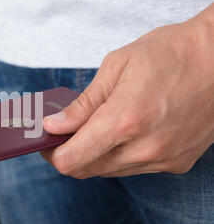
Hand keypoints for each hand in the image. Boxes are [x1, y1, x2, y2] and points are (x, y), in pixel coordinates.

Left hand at [41, 4, 213, 177]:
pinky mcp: (176, 163)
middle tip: (66, 129)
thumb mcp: (116, 67)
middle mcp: (144, 148)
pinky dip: (119, 154)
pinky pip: (133, 168)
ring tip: (96, 125)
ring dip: (94, 153)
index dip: (51, 152)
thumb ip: (82, 104)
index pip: (70, 160)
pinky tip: (125, 131)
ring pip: (109, 170)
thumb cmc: (171, 53)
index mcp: (124, 120)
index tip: (46, 138)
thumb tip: (54, 126)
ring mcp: (163, 159)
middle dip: (69, 152)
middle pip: (85, 169)